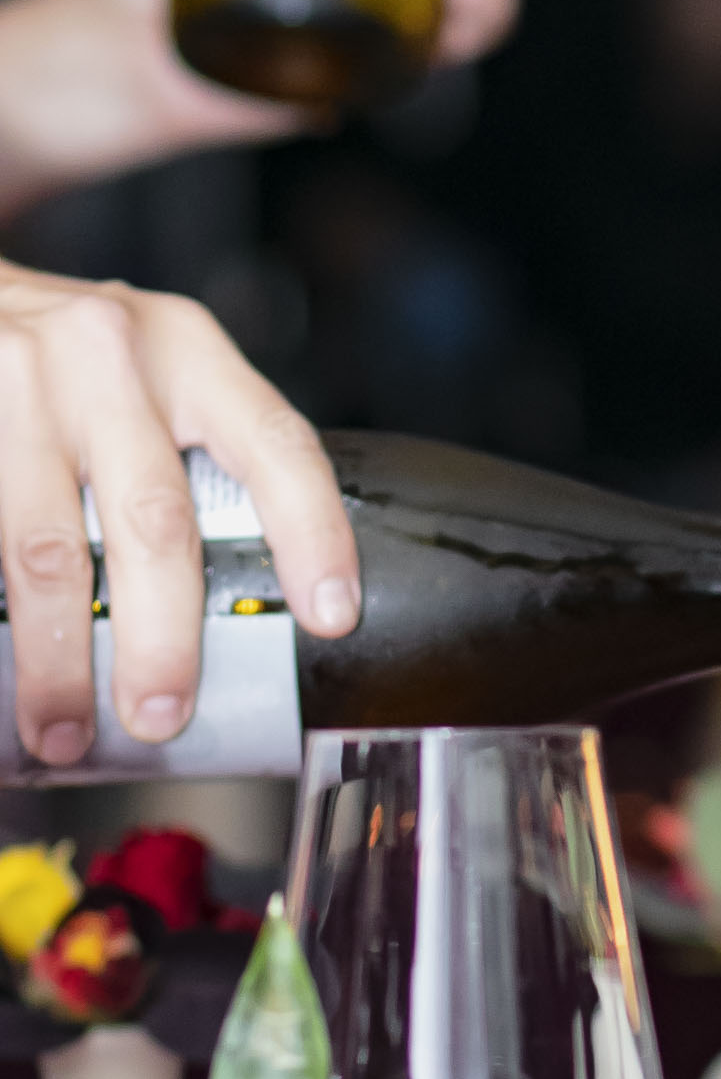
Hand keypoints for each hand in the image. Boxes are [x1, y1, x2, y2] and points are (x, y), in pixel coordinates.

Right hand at [0, 261, 358, 764]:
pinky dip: (1, 621)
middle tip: (162, 716)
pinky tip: (4, 676)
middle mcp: (105, 353)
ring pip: (49, 549)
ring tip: (64, 730)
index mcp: (185, 348)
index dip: (314, 533)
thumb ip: (195, 451)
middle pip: (154, 520)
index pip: (275, 443)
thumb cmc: (70, 359)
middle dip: (161, 639)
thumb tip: (264, 605)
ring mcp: (16, 379)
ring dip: (59, 657)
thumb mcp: (150, 368)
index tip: (331, 617)